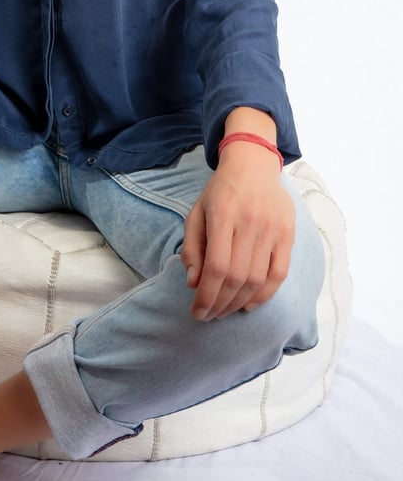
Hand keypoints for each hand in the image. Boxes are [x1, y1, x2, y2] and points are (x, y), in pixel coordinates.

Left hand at [181, 142, 294, 319]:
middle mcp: (250, 222)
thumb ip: (193, 247)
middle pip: (237, 277)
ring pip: (258, 279)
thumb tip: (193, 284)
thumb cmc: (220, 191)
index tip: (197, 311)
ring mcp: (272, 229)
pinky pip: (279, 273)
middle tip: (209, 316)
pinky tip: (248, 303)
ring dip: (239, 302)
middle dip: (220, 303)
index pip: (216, 266)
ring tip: (224, 311)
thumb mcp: (197, 212)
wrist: (253, 164)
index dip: (206, 295)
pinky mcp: (288, 234)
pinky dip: (264, 294)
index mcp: (223, 215)